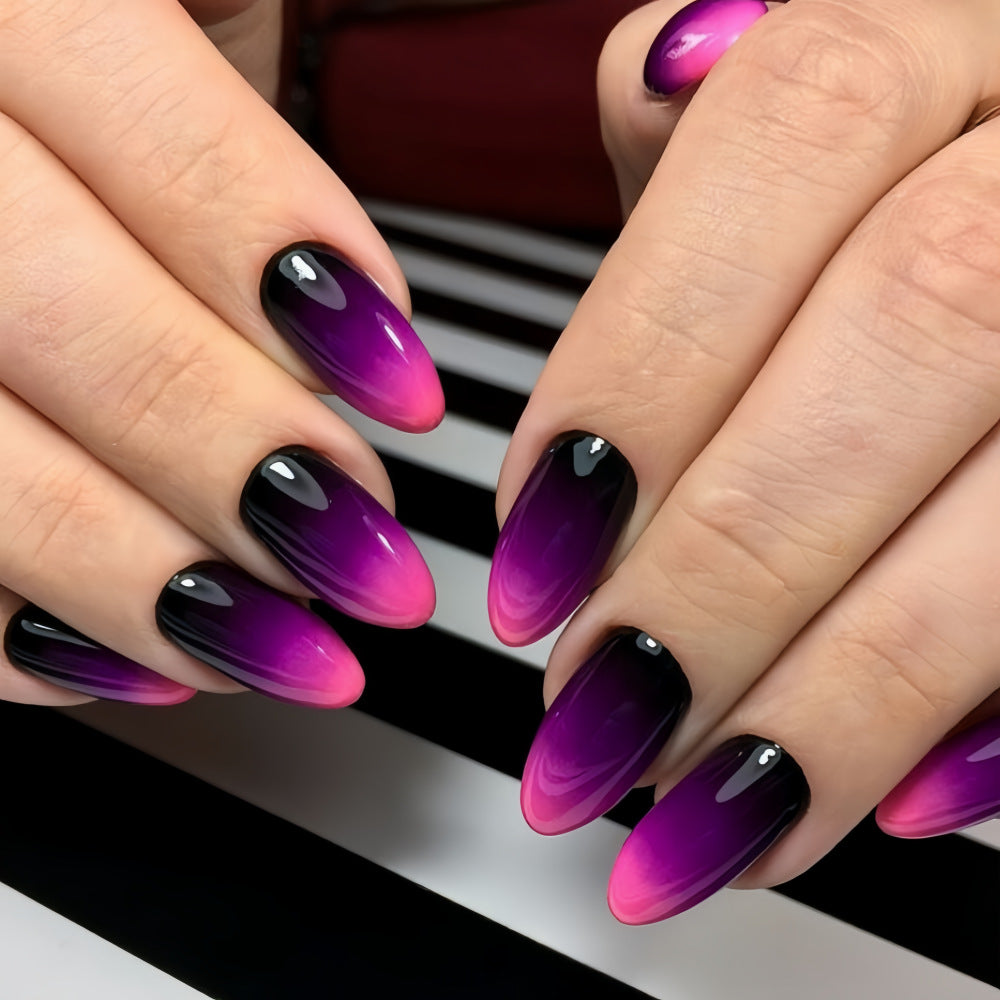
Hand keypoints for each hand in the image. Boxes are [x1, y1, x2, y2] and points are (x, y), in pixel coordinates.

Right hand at [0, 0, 440, 707]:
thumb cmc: (90, 53)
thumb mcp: (196, 10)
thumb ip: (254, 123)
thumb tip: (364, 337)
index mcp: (23, 7)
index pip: (176, 161)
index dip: (307, 299)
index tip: (407, 399)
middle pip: (68, 331)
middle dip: (240, 466)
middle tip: (368, 557)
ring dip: (148, 586)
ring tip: (291, 647)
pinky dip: (19, 632)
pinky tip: (141, 660)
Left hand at [491, 0, 999, 921]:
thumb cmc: (902, 174)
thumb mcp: (807, 120)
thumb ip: (704, 145)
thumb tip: (641, 139)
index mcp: (948, 26)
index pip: (784, 140)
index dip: (639, 368)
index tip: (531, 556)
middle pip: (907, 332)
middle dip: (717, 570)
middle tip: (585, 722)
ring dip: (833, 701)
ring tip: (692, 820)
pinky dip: (986, 719)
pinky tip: (880, 803)